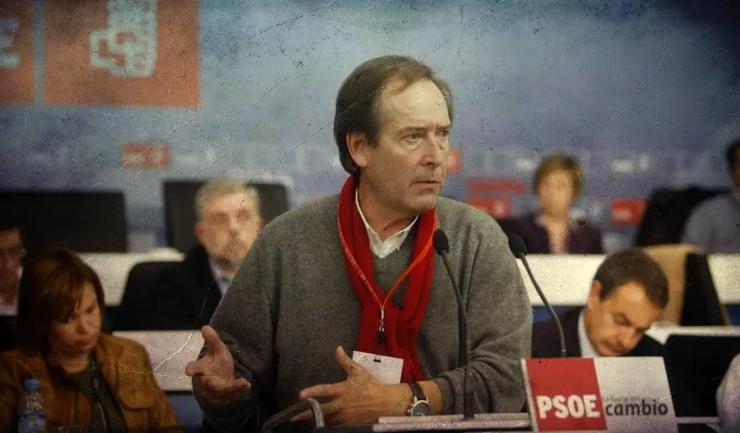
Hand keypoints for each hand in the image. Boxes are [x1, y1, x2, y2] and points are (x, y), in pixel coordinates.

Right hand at [185, 325, 250, 404]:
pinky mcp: (220, 399)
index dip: (191, 369)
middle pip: (208, 385)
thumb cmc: (217, 362)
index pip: (193, 368)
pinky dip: (237, 393)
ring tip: (244, 383)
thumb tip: (205, 327)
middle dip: (216, 385)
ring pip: (220, 393)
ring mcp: (211, 393)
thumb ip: (212, 339)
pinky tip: (246, 386)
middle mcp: (204, 382)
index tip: (189, 371)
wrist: (222, 377)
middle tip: (227, 383)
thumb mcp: (217, 349)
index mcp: (201, 368)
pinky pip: (228, 398)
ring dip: (232, 389)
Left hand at [294, 346, 411, 424]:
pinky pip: (334, 426)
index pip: (324, 391)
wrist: (387, 402)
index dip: (311, 393)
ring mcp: (345, 417)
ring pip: (325, 420)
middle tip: (292, 416)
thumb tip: (337, 348)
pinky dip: (326, 425)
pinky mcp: (349, 424)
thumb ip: (344, 361)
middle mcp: (342, 404)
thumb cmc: (372, 386)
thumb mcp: (358, 371)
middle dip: (305, 414)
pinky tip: (319, 425)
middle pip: (320, 410)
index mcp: (343, 390)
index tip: (301, 395)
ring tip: (303, 422)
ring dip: (314, 420)